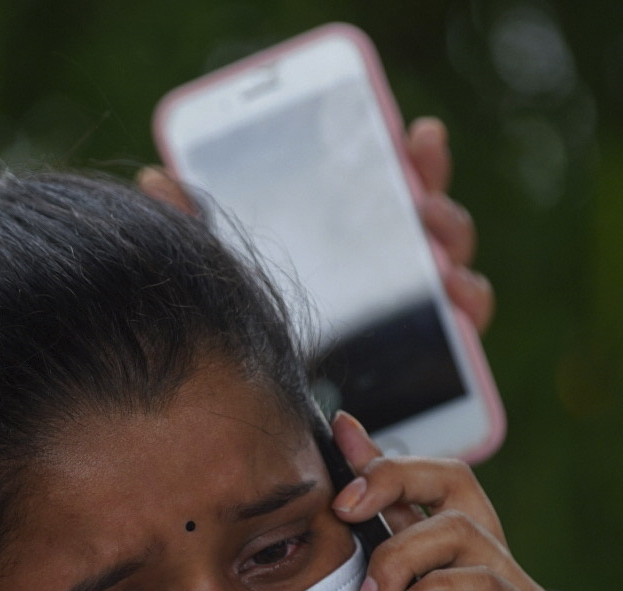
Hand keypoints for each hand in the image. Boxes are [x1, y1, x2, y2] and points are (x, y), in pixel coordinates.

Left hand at [138, 115, 493, 332]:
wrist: (263, 423)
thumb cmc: (251, 330)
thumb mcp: (226, 271)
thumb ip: (195, 224)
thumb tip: (154, 177)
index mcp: (360, 235)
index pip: (400, 183)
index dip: (417, 158)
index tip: (417, 136)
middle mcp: (400, 273)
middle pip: (439, 229)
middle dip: (440, 211)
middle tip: (422, 206)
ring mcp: (420, 319)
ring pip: (461, 280)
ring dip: (460, 263)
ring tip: (440, 263)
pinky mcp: (430, 367)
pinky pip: (463, 341)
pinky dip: (468, 319)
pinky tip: (457, 311)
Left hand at [328, 411, 620, 590]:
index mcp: (454, 581)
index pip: (422, 496)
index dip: (379, 458)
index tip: (333, 432)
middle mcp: (492, 577)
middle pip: (453, 483)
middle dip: (393, 476)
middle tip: (342, 503)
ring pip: (464, 530)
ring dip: (400, 554)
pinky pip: (487, 588)